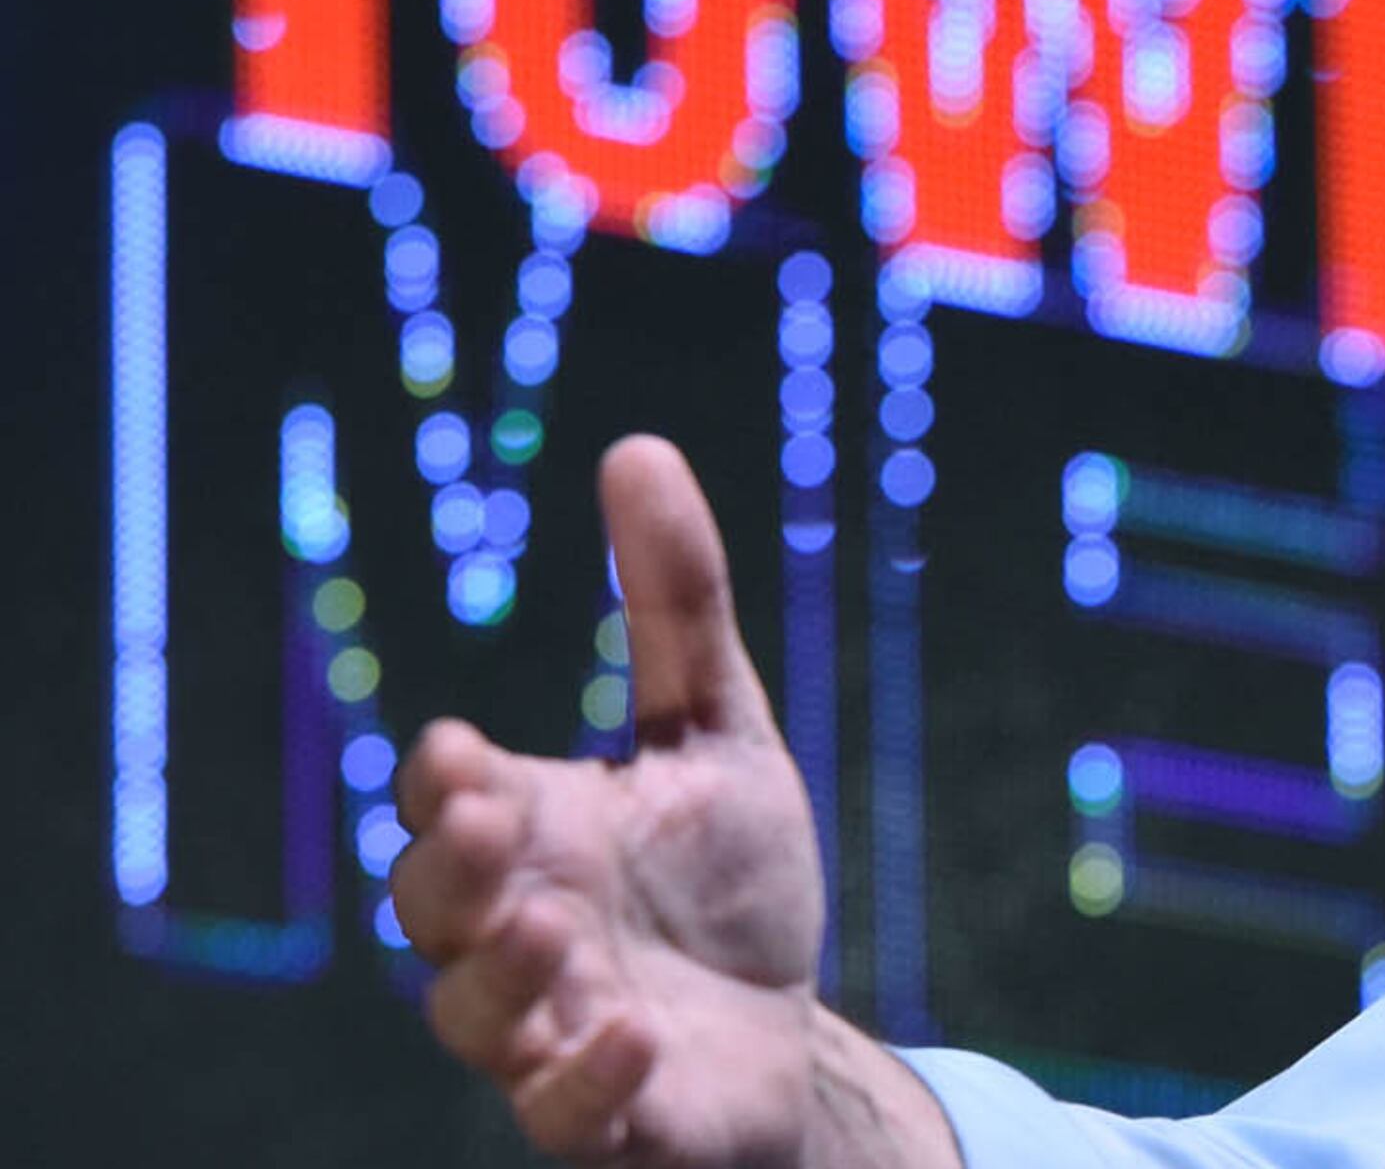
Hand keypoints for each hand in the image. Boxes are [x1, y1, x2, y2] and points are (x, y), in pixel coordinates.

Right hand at [390, 436, 955, 1168]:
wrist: (784, 1032)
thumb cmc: (727, 884)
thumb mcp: (719, 732)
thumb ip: (676, 603)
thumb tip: (637, 447)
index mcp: (532, 838)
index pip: (449, 804)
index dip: (445, 781)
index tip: (462, 748)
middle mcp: (518, 934)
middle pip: (436, 908)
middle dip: (455, 869)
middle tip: (495, 819)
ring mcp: (551, 1031)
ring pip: (478, 1016)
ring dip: (505, 975)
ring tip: (560, 927)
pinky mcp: (606, 1117)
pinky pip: (566, 1113)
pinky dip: (586, 1078)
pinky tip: (627, 1032)